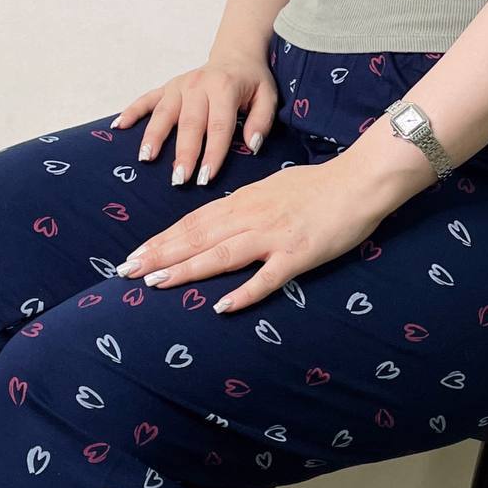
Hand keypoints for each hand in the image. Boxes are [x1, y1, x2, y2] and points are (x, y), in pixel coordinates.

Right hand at [112, 51, 276, 187]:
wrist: (235, 55)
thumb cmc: (252, 82)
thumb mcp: (268, 97)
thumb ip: (261, 121)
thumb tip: (251, 145)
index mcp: (224, 88)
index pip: (218, 127)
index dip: (212, 154)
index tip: (205, 178)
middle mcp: (198, 85)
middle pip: (189, 124)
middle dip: (183, 153)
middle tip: (178, 179)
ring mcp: (179, 86)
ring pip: (163, 113)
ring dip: (153, 136)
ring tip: (145, 158)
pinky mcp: (167, 87)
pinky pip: (146, 100)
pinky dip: (131, 112)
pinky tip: (118, 128)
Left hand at [114, 134, 430, 313]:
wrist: (361, 180)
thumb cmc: (319, 188)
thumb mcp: (271, 192)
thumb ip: (243, 210)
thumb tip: (216, 226)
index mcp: (244, 202)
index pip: (192, 222)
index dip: (161, 239)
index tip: (133, 255)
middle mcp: (251, 217)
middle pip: (197, 237)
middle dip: (160, 255)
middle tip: (127, 271)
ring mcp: (274, 236)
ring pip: (222, 254)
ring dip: (188, 269)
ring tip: (157, 284)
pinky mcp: (299, 255)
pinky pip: (268, 277)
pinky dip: (244, 292)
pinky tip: (222, 307)